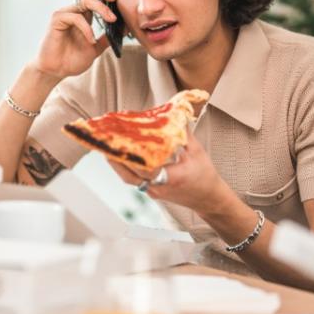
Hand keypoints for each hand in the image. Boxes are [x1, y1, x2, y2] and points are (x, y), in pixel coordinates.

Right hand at [29, 0, 116, 80]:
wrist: (55, 71)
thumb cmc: (72, 60)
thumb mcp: (96, 48)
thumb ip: (108, 38)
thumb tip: (126, 28)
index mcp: (84, 14)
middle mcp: (74, 10)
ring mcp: (65, 13)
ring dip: (101, 7)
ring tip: (112, 19)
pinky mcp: (57, 19)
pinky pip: (76, 17)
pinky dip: (87, 28)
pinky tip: (91, 40)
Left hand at [106, 132, 232, 215]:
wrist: (208, 199)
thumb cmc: (205, 176)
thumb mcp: (197, 152)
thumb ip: (183, 133)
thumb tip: (174, 113)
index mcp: (171, 178)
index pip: (146, 167)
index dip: (133, 154)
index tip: (122, 141)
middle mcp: (159, 187)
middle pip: (130, 175)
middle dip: (116, 158)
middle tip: (105, 142)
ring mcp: (153, 191)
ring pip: (129, 178)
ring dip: (117, 163)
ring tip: (108, 147)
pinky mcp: (151, 191)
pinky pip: (134, 179)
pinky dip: (126, 167)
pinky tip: (122, 155)